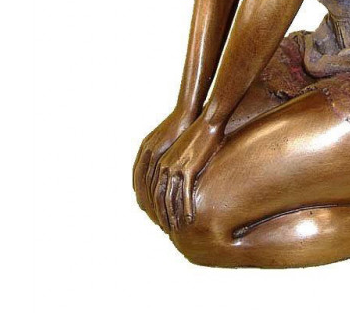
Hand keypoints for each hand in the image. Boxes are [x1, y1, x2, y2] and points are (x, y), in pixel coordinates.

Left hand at [133, 108, 193, 222]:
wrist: (206, 120)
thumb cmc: (191, 129)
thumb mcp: (172, 142)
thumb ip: (165, 156)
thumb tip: (165, 168)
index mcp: (151, 155)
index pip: (143, 185)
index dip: (146, 201)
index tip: (151, 213)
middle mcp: (159, 163)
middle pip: (154, 195)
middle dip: (157, 214)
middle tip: (163, 227)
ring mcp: (172, 167)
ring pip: (168, 198)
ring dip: (170, 216)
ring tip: (175, 228)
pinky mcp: (187, 169)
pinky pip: (184, 194)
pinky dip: (186, 209)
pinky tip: (189, 219)